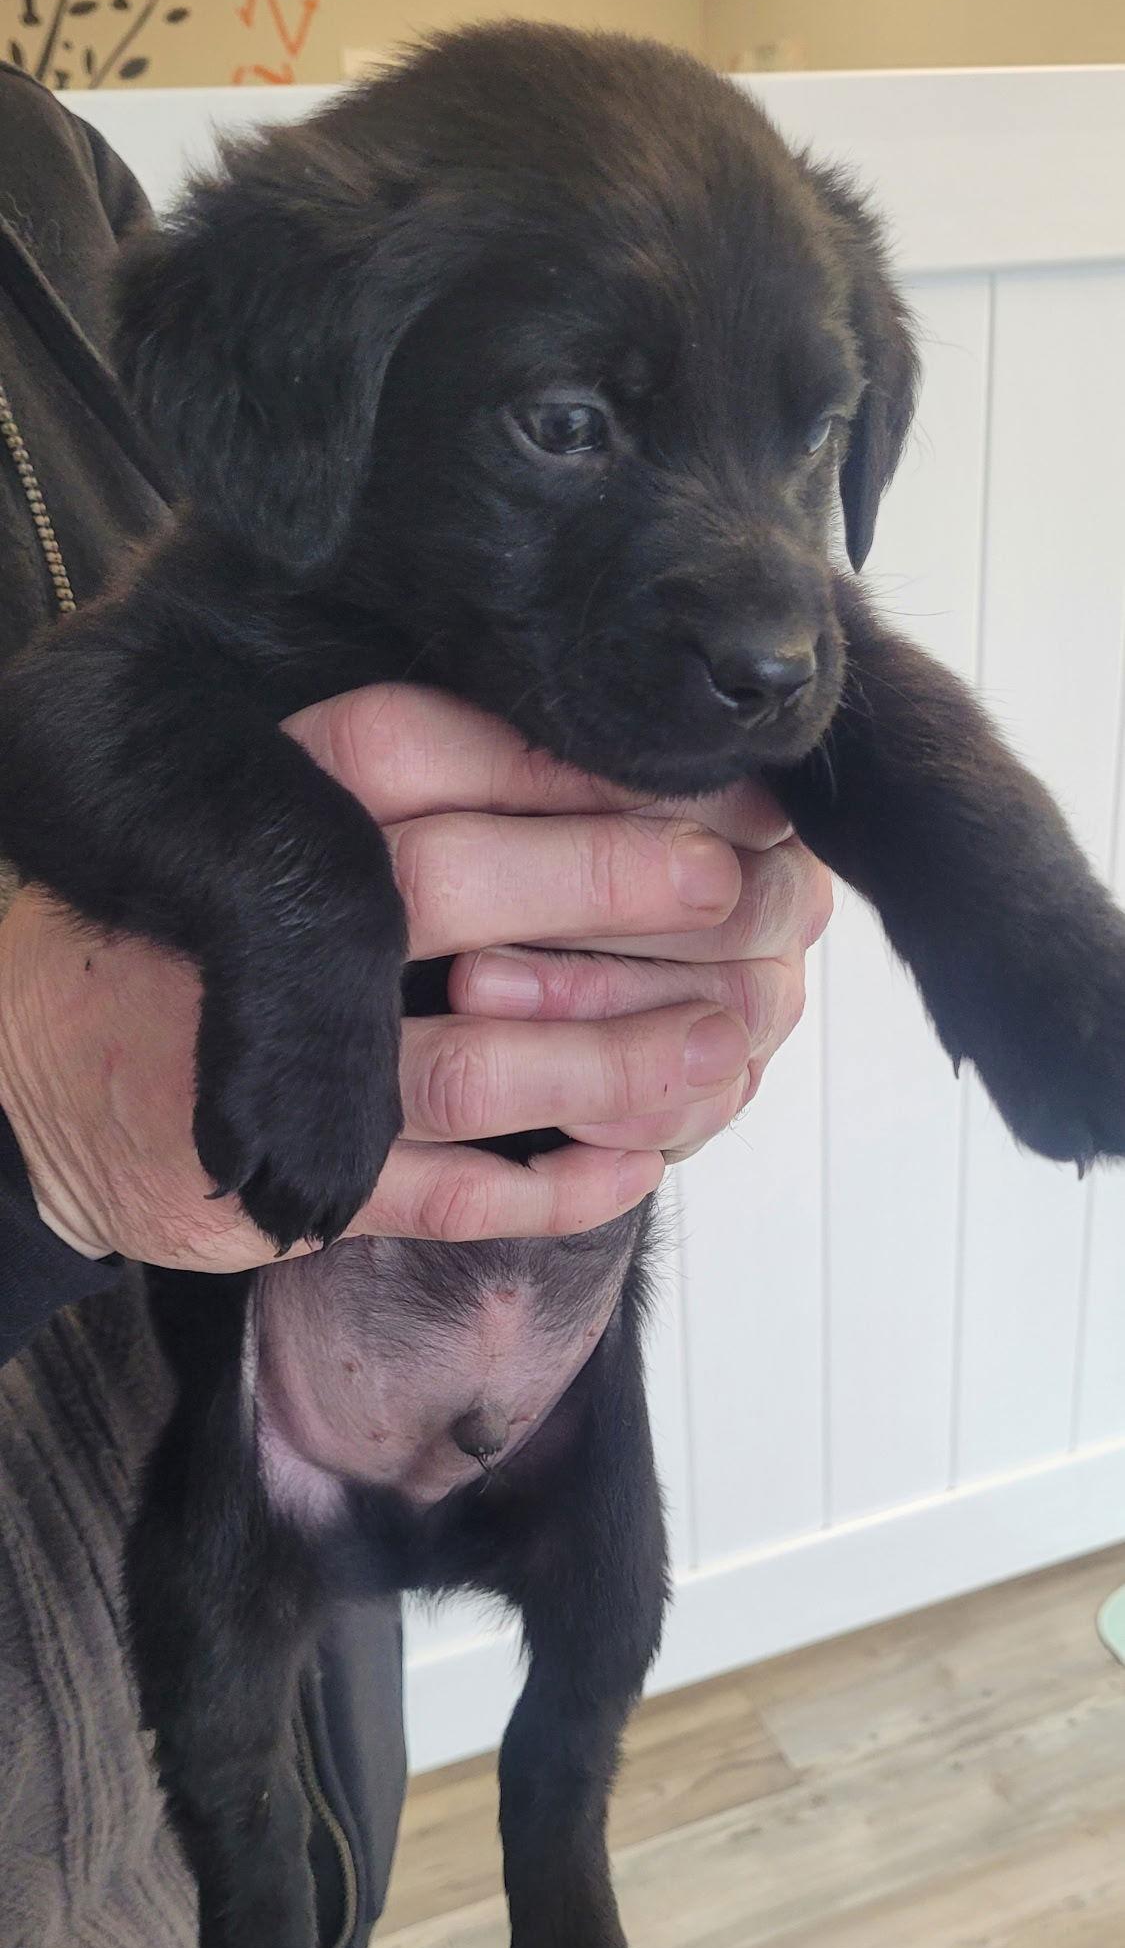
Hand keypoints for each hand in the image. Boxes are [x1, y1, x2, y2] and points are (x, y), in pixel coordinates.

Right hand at [0, 687, 827, 1269]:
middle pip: (461, 885)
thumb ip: (407, 800)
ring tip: (730, 1039)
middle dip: (626, 889)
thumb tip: (628, 791)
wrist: (38, 1075)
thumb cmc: (198, 936)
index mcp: (260, 808)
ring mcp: (268, 1064)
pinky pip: (450, 1193)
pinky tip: (640, 1160)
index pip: (430, 754)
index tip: (706, 793)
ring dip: (623, 1056)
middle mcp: (261, 925)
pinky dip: (560, 1183)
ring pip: (478, 1058)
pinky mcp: (285, 1182)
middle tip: (748, 896)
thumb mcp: (269, 824)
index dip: (584, 771)